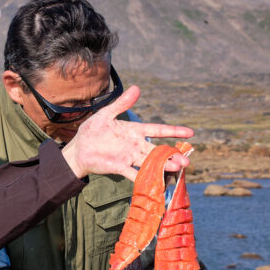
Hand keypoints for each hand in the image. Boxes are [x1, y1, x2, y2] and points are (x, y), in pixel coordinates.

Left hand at [61, 86, 193, 180]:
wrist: (78, 149)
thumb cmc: (93, 131)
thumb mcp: (106, 114)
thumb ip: (122, 103)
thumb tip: (137, 88)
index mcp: (134, 131)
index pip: (157, 130)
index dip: (174, 131)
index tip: (191, 133)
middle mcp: (135, 145)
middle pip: (158, 150)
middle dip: (172, 155)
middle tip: (186, 160)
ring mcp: (128, 157)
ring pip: (150, 162)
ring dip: (164, 165)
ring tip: (178, 168)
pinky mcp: (119, 167)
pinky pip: (134, 173)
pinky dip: (144, 177)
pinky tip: (155, 181)